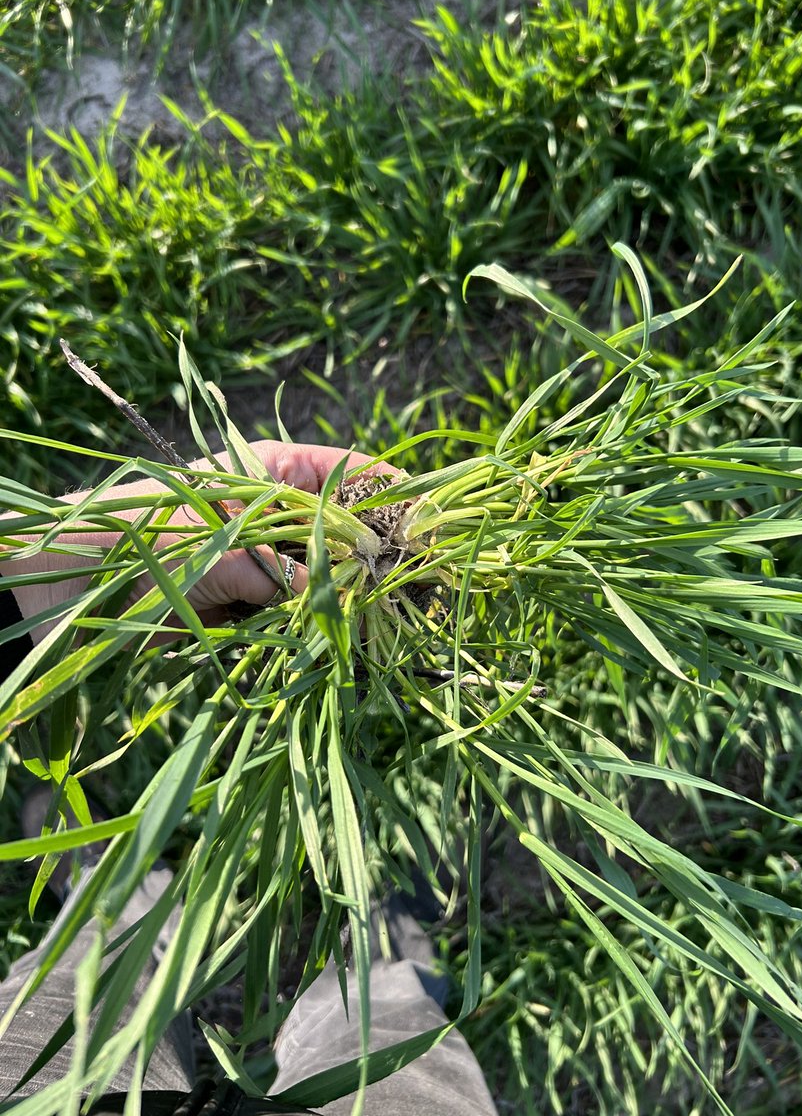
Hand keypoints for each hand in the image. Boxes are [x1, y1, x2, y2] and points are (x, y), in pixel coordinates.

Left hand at [0, 441, 395, 642]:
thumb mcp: (213, 545)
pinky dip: (316, 632)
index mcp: (268, 471)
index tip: (431, 526)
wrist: (56, 585)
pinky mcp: (249, 604)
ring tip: (390, 625)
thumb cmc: (130, 538)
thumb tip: (342, 587)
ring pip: (328, 580)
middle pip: (349, 533)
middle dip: (382, 561)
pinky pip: (297, 617)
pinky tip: (342, 644)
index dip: (395, 496)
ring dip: (352, 604)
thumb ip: (281, 566)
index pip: (349, 474)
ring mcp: (263, 560)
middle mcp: (275, 513)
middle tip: (421, 591)